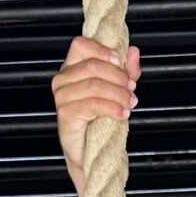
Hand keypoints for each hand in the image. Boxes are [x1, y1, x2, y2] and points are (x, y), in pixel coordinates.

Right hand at [52, 36, 138, 180]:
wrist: (92, 151)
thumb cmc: (101, 119)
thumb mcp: (119, 89)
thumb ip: (127, 70)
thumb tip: (133, 52)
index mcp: (72, 67)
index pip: (80, 45)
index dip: (102, 50)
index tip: (120, 62)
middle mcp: (63, 79)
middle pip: (92, 66)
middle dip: (118, 77)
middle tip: (132, 89)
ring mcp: (62, 97)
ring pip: (94, 85)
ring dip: (118, 94)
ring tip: (129, 103)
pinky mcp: (65, 114)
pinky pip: (92, 104)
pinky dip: (112, 108)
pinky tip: (122, 114)